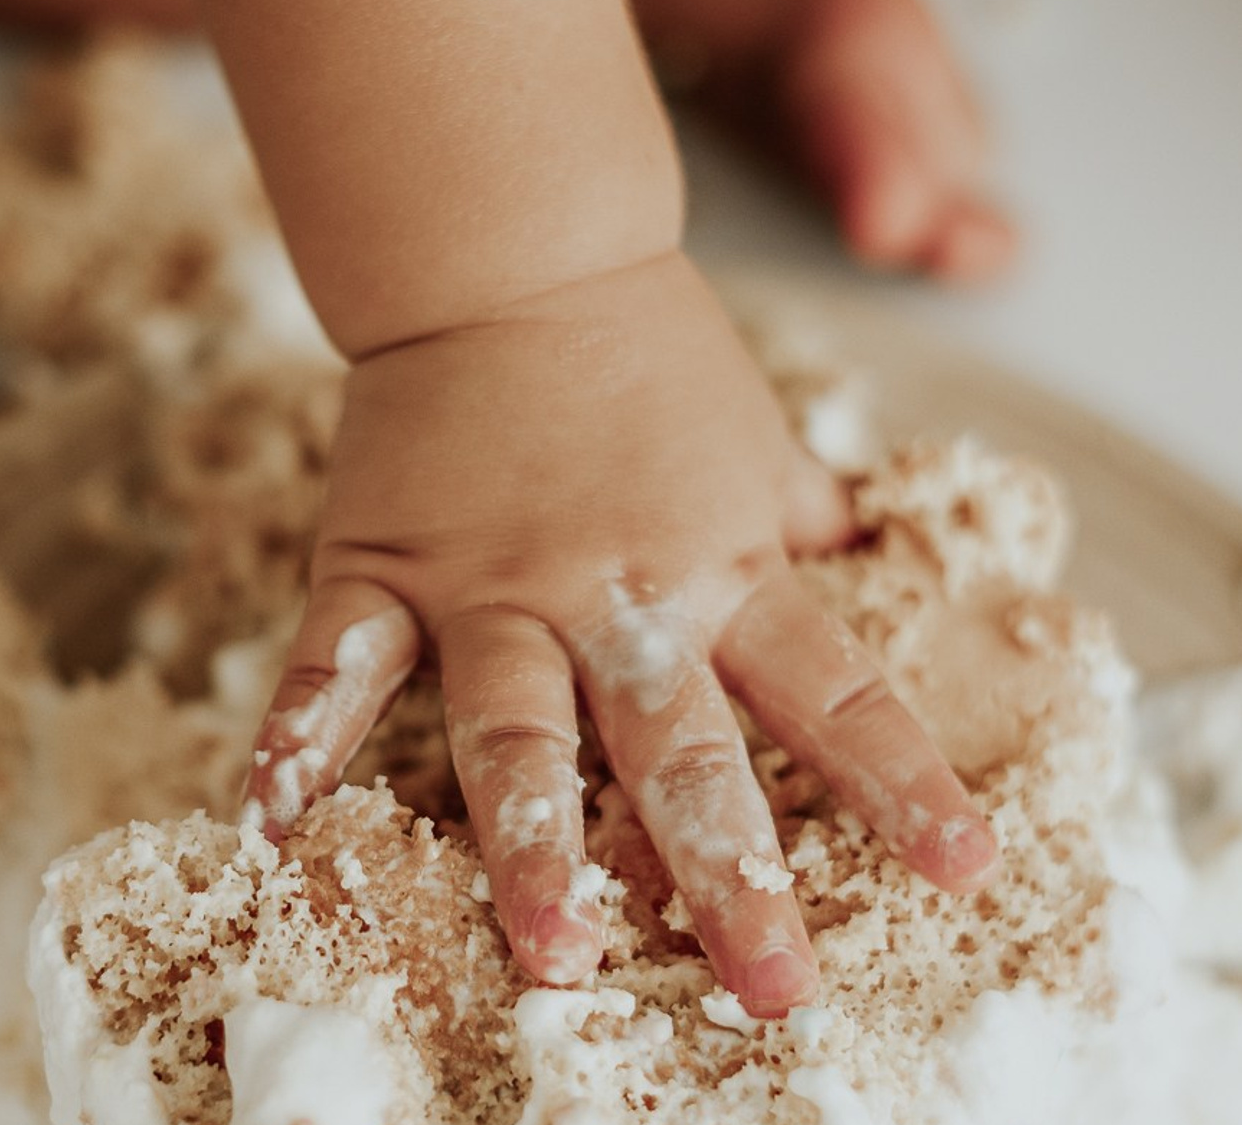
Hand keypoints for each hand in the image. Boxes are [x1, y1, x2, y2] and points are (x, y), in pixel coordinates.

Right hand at [242, 252, 997, 1015]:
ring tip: (552, 950)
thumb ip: (797, 518)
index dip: (900, 783)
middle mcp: (613, 595)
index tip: (964, 871)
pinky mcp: (382, 565)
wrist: (510, 255)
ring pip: (513, 731)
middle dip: (729, 872)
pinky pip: (340, 666)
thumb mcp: (754, 438)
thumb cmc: (646, 349)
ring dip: (532, 845)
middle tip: (769, 987)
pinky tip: (277, 825)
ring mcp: (489, 587)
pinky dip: (305, 739)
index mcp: (721, 567)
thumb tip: (871, 548)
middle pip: (682, 750)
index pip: (830, 691)